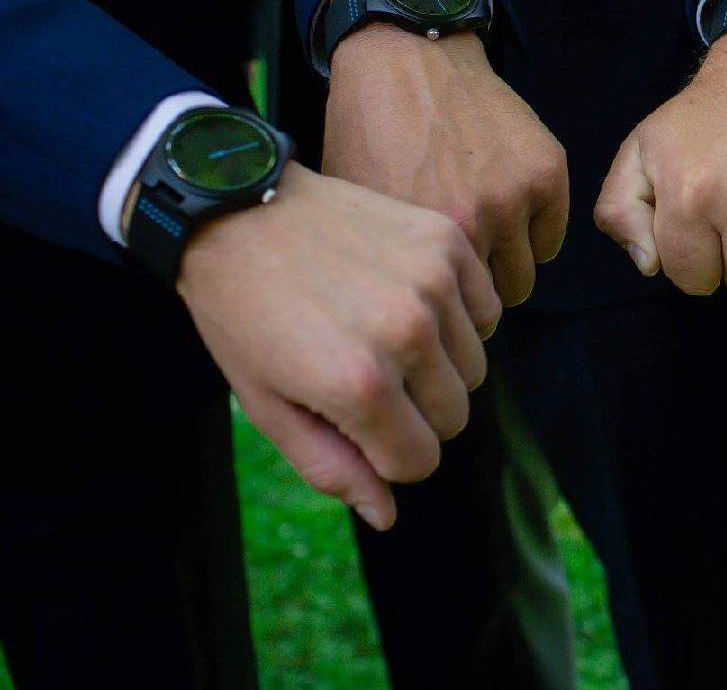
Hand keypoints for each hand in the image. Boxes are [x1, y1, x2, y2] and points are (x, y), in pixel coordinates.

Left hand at [173, 163, 502, 529]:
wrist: (237, 213)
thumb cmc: (244, 316)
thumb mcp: (269, 406)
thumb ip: (331, 468)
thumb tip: (389, 514)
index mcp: (358, 384)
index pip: (420, 461)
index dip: (387, 455)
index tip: (354, 424)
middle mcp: (407, 332)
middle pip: (454, 416)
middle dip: (415, 413)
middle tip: (368, 378)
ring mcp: (433, 281)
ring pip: (475, 366)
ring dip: (439, 364)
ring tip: (384, 335)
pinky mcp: (446, 242)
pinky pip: (488, 308)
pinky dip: (460, 317)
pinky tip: (411, 302)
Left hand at [324, 24, 568, 306]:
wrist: (406, 59)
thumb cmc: (367, 132)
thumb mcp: (356, 210)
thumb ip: (389, 268)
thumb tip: (413, 313)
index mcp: (420, 240)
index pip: (451, 316)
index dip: (444, 310)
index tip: (438, 300)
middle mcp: (475, 222)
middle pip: (493, 302)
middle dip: (477, 293)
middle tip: (460, 268)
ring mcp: (516, 193)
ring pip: (525, 273)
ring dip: (505, 265)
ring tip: (481, 241)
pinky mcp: (546, 170)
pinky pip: (552, 236)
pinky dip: (533, 234)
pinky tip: (506, 214)